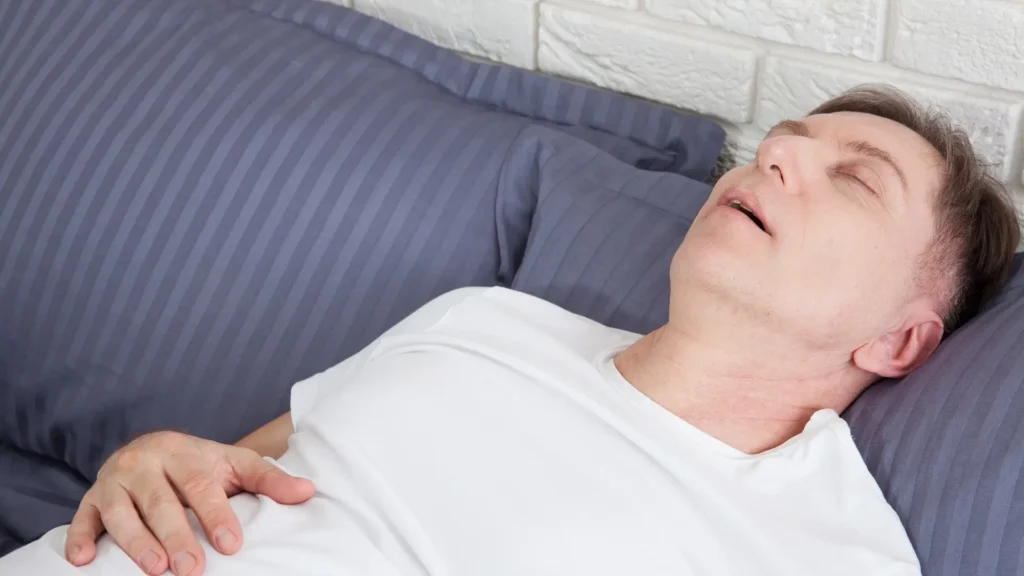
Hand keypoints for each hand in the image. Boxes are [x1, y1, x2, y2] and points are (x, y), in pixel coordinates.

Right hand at [64, 430, 315, 575]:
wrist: (153, 448)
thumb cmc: (201, 465)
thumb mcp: (235, 465)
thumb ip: (269, 480)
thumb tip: (309, 492)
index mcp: (183, 453)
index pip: (201, 486)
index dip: (216, 516)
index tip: (232, 545)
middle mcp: (144, 463)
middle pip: (161, 503)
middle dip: (177, 537)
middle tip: (193, 570)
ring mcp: (114, 481)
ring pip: (121, 513)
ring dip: (135, 543)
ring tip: (155, 570)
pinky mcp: (91, 499)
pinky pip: (81, 519)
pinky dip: (78, 537)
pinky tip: (82, 560)